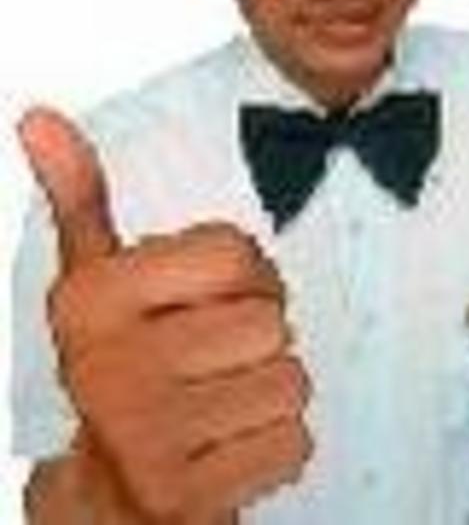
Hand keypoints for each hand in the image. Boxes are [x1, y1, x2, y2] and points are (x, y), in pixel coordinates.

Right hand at [19, 107, 311, 522]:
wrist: (114, 490)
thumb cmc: (122, 364)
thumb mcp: (96, 278)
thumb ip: (81, 198)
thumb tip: (39, 117)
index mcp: (91, 298)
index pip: (235, 253)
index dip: (247, 273)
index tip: (218, 297)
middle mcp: (110, 365)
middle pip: (271, 320)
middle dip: (260, 334)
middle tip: (221, 356)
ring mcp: (147, 436)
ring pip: (290, 381)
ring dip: (271, 389)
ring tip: (222, 400)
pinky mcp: (187, 496)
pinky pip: (293, 442)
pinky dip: (276, 443)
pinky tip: (228, 444)